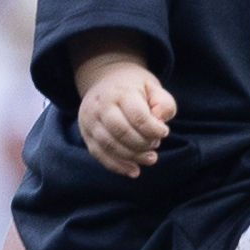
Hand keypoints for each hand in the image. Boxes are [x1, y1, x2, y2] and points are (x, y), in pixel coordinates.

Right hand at [80, 53, 177, 177]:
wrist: (103, 79)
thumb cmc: (134, 86)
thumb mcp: (153, 87)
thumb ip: (163, 104)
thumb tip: (159, 123)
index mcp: (120, 93)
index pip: (138, 117)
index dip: (154, 130)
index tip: (164, 132)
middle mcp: (100, 106)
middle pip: (122, 133)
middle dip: (143, 145)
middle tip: (156, 145)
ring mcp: (89, 121)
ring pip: (109, 146)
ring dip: (132, 157)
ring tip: (150, 158)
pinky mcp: (85, 133)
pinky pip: (99, 154)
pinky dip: (116, 166)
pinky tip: (133, 171)